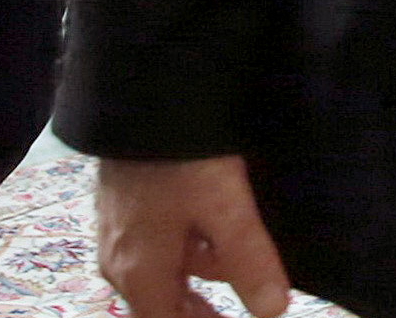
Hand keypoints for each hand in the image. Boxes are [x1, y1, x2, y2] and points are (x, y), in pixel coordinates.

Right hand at [95, 156, 290, 317]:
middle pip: (165, 300)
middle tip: (254, 302)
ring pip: (170, 265)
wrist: (144, 99)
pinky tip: (225, 223)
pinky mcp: (129, 203)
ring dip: (206, 269)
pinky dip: (196, 241)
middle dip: (202, 309)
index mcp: (138, 272)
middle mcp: (121, 259)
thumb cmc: (181, 158)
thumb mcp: (225, 208)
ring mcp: (122, 230)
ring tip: (250, 259)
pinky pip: (166, 237)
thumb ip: (249, 261)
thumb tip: (273, 311)